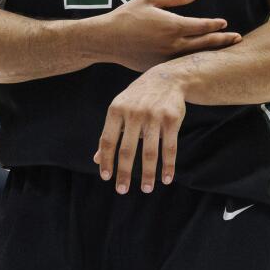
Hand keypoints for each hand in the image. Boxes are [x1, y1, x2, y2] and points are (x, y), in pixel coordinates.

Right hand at [90, 0, 239, 71]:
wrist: (105, 40)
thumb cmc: (127, 15)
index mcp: (173, 26)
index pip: (202, 26)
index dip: (216, 25)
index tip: (224, 23)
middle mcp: (173, 44)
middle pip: (205, 43)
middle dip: (222, 40)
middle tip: (237, 39)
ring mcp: (166, 59)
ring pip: (194, 57)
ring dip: (210, 53)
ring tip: (225, 52)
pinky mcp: (158, 68)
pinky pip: (179, 65)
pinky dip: (192, 63)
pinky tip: (199, 63)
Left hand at [94, 68, 186, 194]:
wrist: (168, 78)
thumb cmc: (138, 98)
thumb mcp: (120, 110)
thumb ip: (110, 134)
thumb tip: (98, 160)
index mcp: (117, 110)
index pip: (108, 141)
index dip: (107, 161)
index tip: (107, 178)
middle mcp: (134, 112)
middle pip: (127, 150)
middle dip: (125, 173)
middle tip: (122, 190)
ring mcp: (154, 115)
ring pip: (149, 151)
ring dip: (148, 174)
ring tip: (147, 189)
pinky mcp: (172, 119)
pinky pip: (169, 147)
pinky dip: (168, 165)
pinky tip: (166, 178)